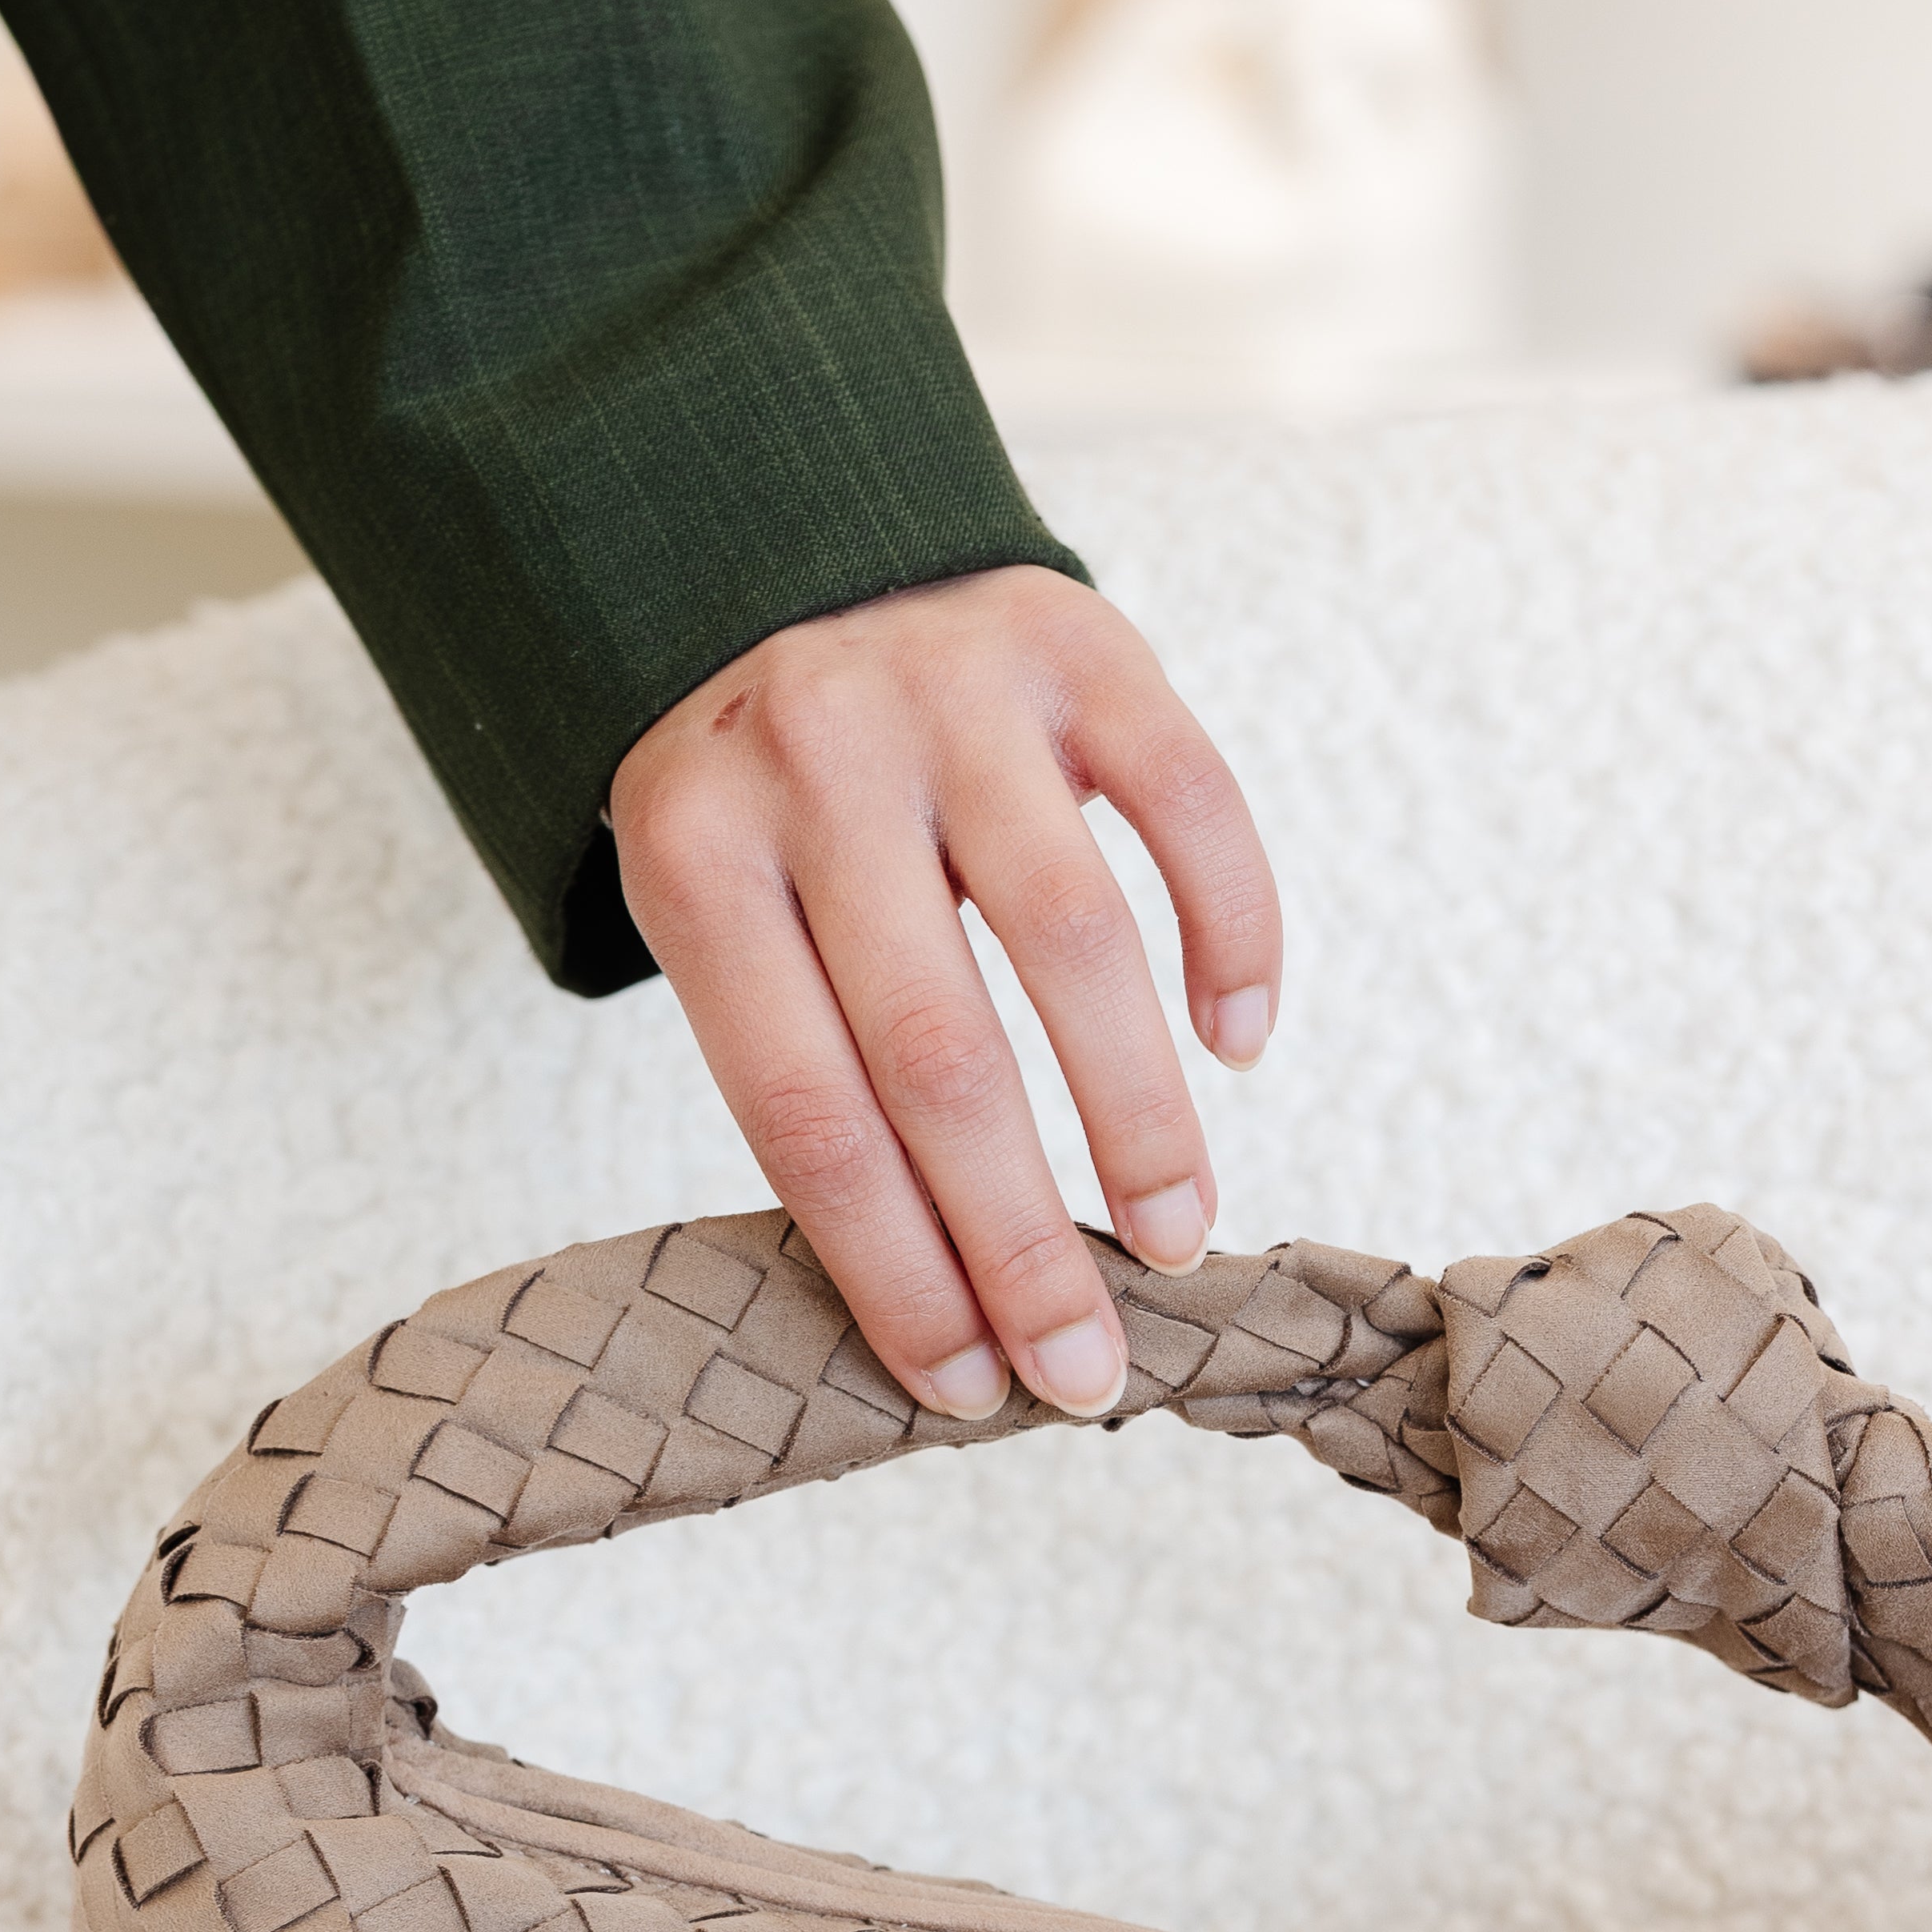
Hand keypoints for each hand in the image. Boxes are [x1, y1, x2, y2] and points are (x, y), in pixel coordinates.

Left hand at [608, 566, 1281, 1419]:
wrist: (786, 545)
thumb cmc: (764, 802)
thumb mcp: (720, 906)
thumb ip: (813, 1062)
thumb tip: (950, 1303)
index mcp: (697, 856)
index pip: (807, 1114)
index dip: (896, 1269)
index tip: (971, 1387)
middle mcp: (817, 763)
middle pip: (938, 1052)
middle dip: (1021, 1239)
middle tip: (1089, 1368)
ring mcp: (952, 691)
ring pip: (1076, 939)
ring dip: (1138, 1116)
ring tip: (1176, 1235)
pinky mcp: (1078, 638)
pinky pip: (1189, 802)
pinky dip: (1230, 936)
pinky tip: (1235, 1044)